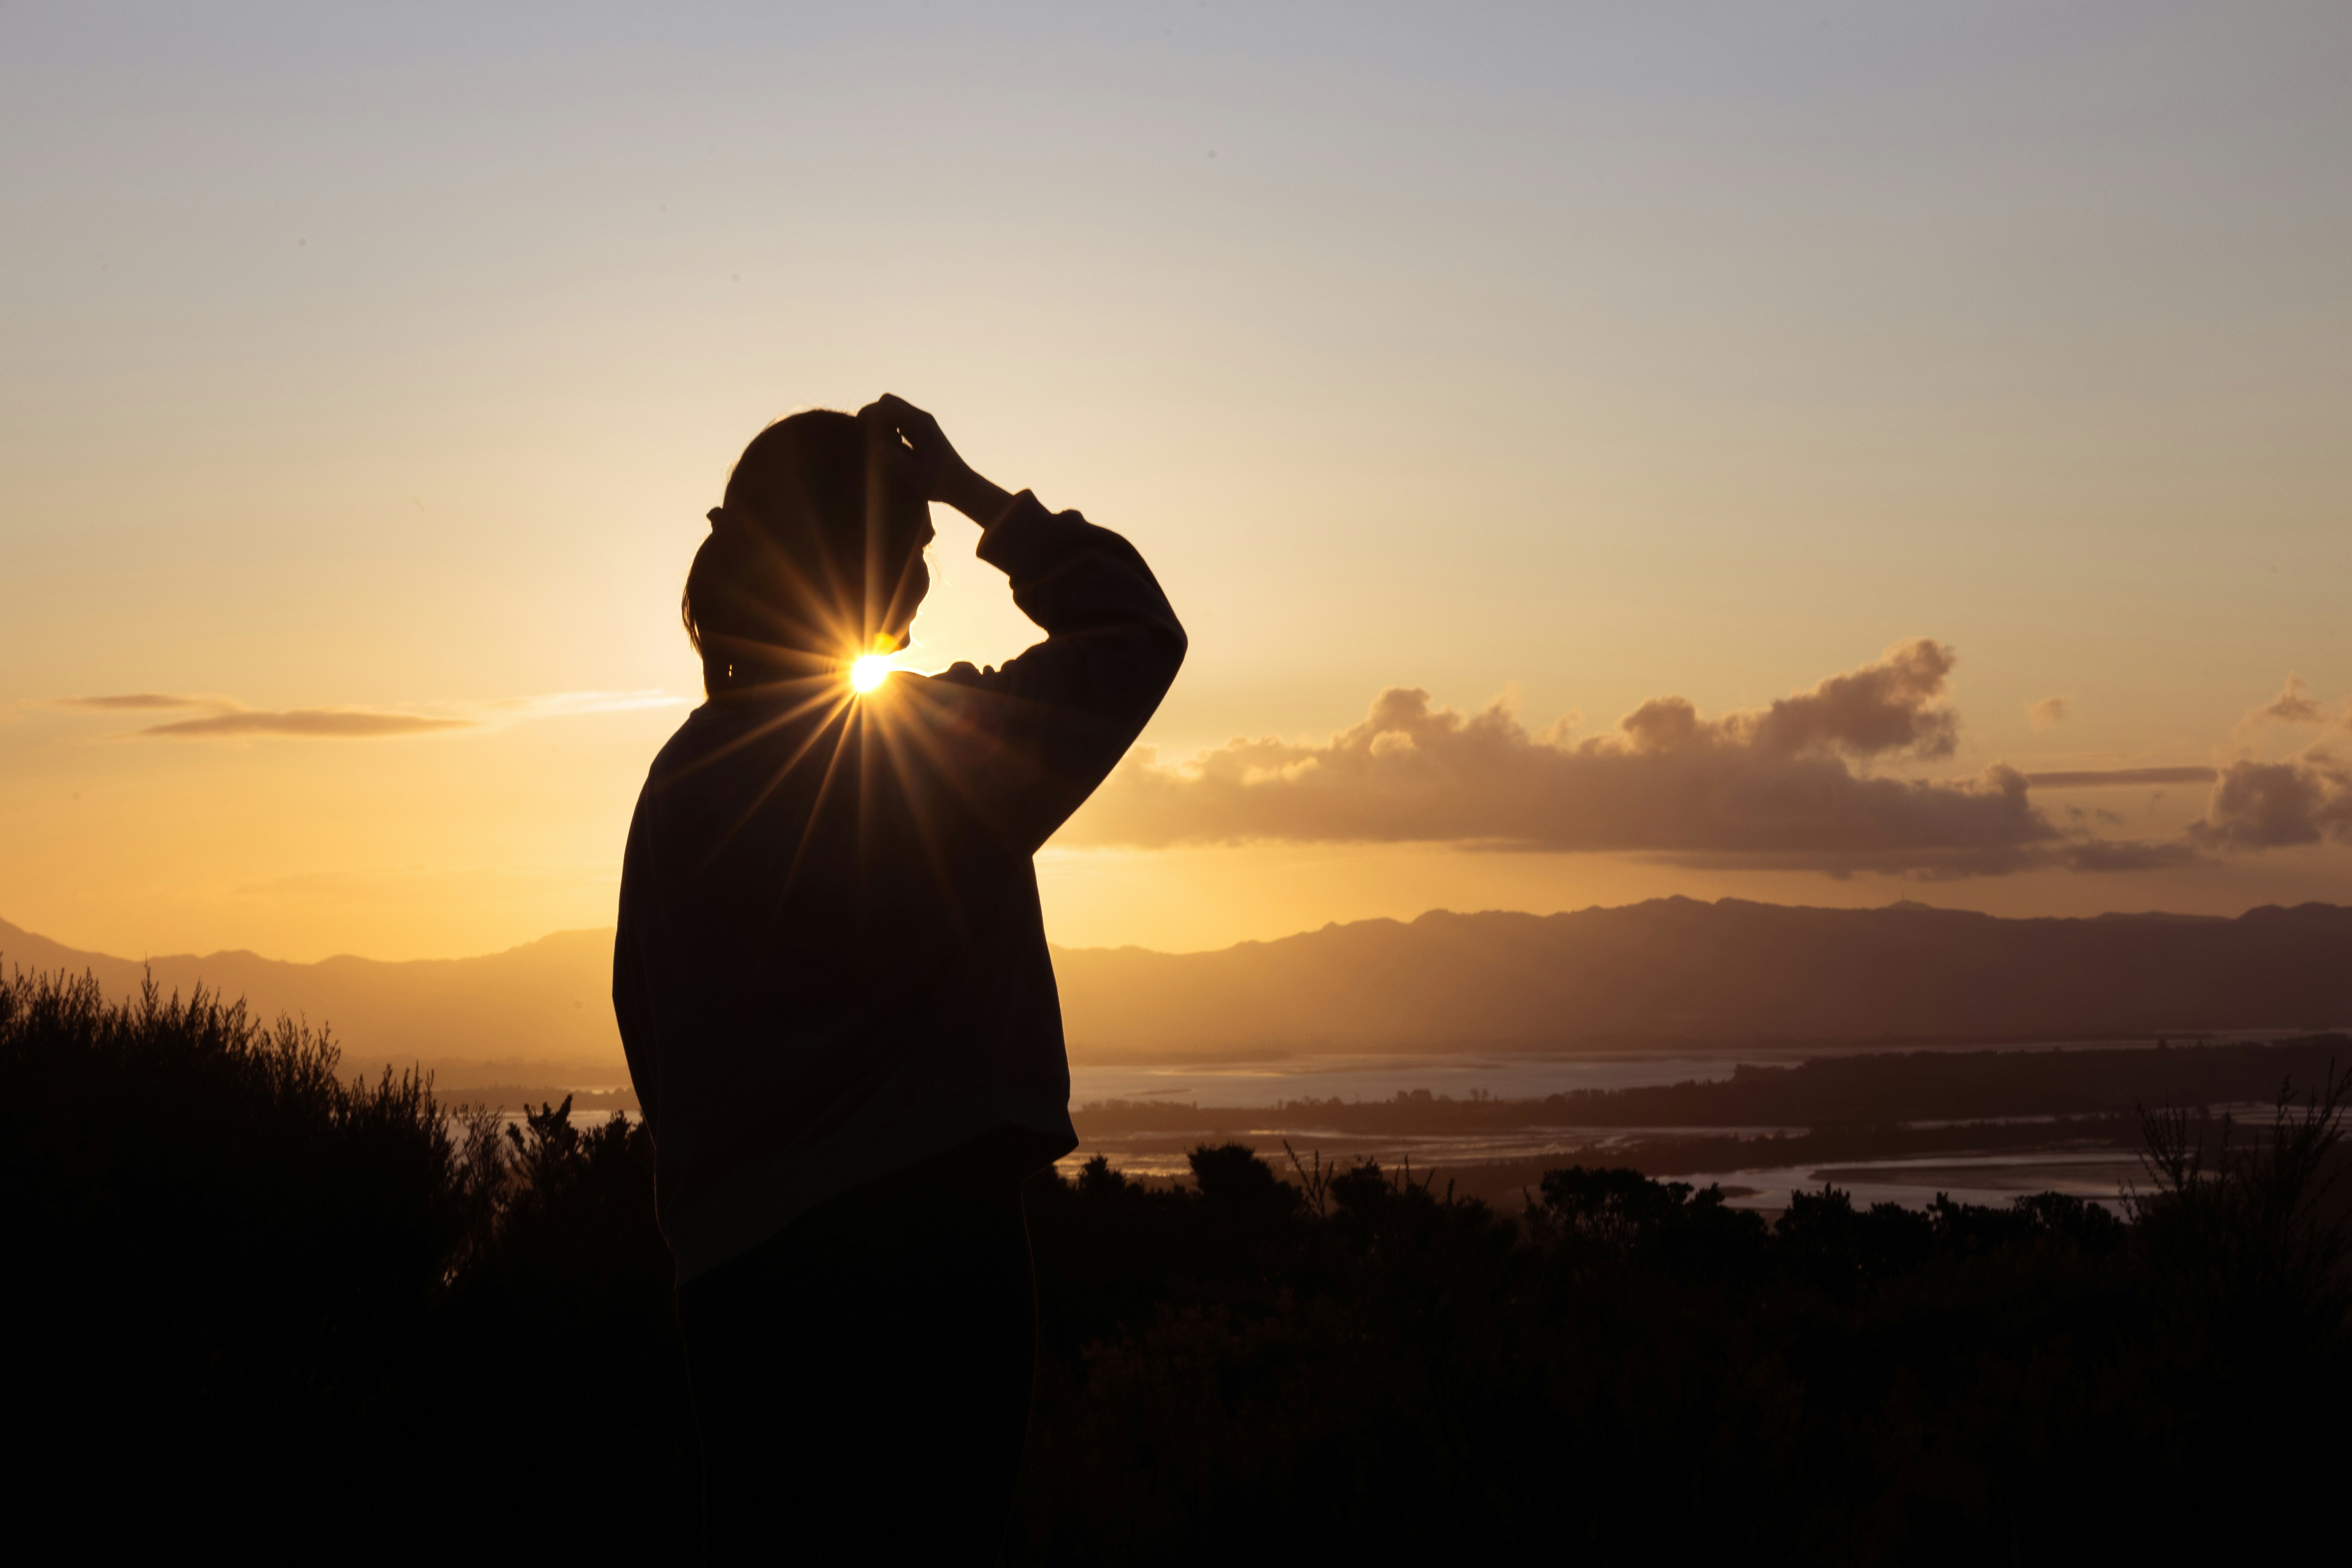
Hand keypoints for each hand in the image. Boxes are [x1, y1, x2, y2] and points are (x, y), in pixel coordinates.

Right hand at [857, 394, 1012, 524]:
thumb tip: (874, 443)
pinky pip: (900, 416)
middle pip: (888, 401)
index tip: (858, 432)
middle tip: (864, 436)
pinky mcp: (924, 427)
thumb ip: (894, 458)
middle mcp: (922, 417)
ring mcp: (924, 420)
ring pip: (894, 406)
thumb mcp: (914, 476)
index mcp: (919, 425)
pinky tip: (889, 443)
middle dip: (872, 414)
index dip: (868, 415)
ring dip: (881, 418)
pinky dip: (889, 423)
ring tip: (875, 440)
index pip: (885, 406)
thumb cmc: (938, 484)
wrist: (962, 485)